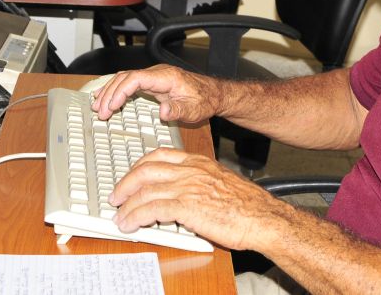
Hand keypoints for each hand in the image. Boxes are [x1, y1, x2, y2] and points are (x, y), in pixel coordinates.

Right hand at [90, 65, 221, 122]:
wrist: (212, 94)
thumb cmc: (204, 100)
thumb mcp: (194, 110)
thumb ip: (178, 110)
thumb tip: (163, 112)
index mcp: (166, 77)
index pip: (136, 78)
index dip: (121, 91)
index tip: (112, 106)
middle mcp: (157, 74)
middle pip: (125, 77)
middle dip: (110, 94)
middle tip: (100, 112)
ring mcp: (153, 77)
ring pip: (124, 78)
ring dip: (109, 91)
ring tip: (97, 107)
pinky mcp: (152, 82)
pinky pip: (129, 83)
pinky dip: (115, 90)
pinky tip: (106, 98)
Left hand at [107, 148, 283, 250]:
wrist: (264, 217)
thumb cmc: (249, 206)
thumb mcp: (222, 184)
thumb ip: (200, 184)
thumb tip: (183, 197)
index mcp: (199, 162)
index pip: (160, 155)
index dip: (140, 166)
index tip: (132, 175)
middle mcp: (190, 171)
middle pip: (145, 170)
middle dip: (126, 183)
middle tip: (117, 196)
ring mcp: (187, 187)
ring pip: (144, 191)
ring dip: (126, 205)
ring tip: (119, 216)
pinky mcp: (186, 207)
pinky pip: (150, 210)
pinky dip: (134, 217)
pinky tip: (129, 225)